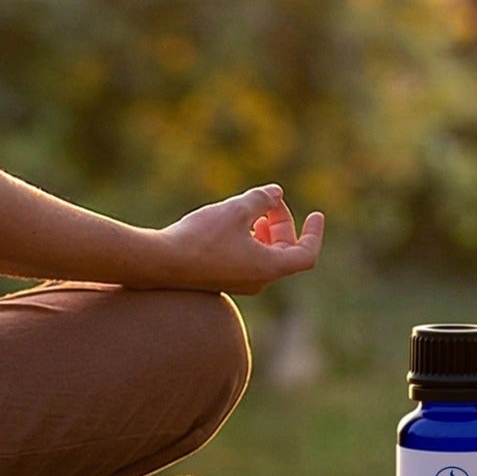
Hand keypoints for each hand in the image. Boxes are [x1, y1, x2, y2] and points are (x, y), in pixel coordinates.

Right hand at [156, 183, 324, 294]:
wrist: (160, 263)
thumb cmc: (201, 237)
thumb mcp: (236, 210)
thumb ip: (261, 199)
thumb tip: (275, 193)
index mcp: (269, 268)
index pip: (306, 254)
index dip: (314, 233)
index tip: (316, 214)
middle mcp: (258, 280)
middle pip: (285, 252)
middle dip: (282, 223)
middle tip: (270, 200)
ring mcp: (239, 282)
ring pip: (266, 256)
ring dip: (266, 231)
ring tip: (253, 209)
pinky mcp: (221, 279)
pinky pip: (248, 259)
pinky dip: (250, 239)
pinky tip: (234, 222)